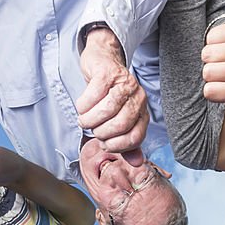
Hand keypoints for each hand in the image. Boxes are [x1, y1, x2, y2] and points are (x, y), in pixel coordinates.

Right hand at [77, 27, 148, 157]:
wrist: (103, 61)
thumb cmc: (108, 95)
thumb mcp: (119, 120)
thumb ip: (127, 143)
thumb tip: (136, 163)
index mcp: (143, 112)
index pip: (135, 138)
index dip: (116, 146)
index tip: (105, 143)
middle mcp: (137, 97)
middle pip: (120, 125)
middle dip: (101, 133)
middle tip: (93, 129)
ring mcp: (123, 83)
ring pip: (106, 110)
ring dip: (90, 120)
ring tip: (84, 120)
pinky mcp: (107, 73)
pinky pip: (92, 96)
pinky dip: (83, 106)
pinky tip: (82, 107)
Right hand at [201, 19, 224, 150]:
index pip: (210, 92)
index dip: (210, 88)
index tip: (224, 85)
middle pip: (207, 73)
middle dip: (209, 70)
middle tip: (224, 68)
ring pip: (207, 55)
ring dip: (210, 54)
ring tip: (223, 55)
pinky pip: (211, 38)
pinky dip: (213, 38)